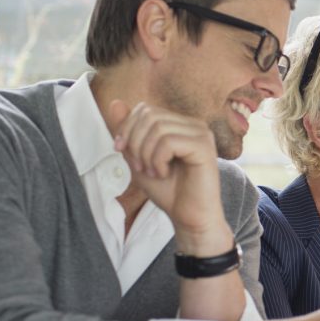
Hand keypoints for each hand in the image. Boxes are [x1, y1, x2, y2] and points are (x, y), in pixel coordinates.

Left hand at [110, 100, 229, 253]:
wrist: (189, 218)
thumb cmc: (169, 191)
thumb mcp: (138, 158)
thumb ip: (128, 133)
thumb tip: (115, 102)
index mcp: (181, 125)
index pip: (145, 109)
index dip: (127, 128)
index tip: (123, 152)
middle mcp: (194, 125)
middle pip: (149, 115)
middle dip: (135, 142)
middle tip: (140, 167)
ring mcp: (201, 134)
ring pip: (158, 128)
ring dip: (146, 154)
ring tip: (153, 172)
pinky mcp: (204, 147)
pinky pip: (169, 142)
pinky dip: (158, 160)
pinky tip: (164, 173)